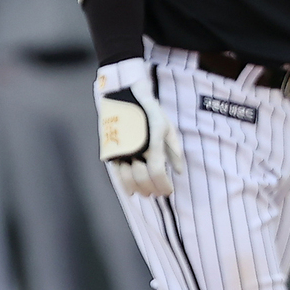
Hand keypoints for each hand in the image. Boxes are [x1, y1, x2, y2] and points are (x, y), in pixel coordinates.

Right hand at [95, 58, 184, 195]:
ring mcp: (121, 150)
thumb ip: (174, 151)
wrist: (124, 96)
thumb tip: (179, 172)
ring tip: (145, 192)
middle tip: (158, 193)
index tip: (168, 191)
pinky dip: (124, 184)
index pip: (157, 173)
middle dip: (152, 189)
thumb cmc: (149, 111)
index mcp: (152, 142)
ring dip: (138, 189)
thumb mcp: (167, 127)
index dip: (164, 186)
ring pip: (127, 179)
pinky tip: (130, 190)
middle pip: (143, 179)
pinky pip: (116, 173)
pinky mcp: (111, 150)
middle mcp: (135, 149)